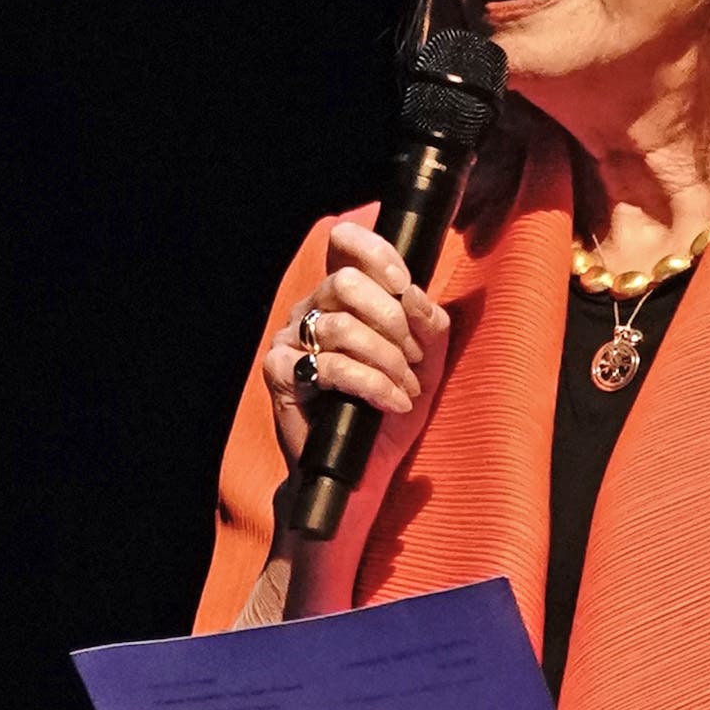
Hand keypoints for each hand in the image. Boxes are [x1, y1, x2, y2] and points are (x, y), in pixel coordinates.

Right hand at [263, 220, 453, 470]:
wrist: (366, 465)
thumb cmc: (391, 407)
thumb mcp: (425, 360)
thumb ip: (428, 323)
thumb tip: (416, 297)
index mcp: (342, 296)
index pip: (344, 244)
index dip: (376, 254)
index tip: (405, 286)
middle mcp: (311, 310)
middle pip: (346, 282)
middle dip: (391, 320)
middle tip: (412, 359)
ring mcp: (291, 340)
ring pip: (342, 326)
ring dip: (387, 360)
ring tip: (406, 389)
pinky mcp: (281, 373)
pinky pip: (330, 365)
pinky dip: (372, 384)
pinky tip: (391, 402)